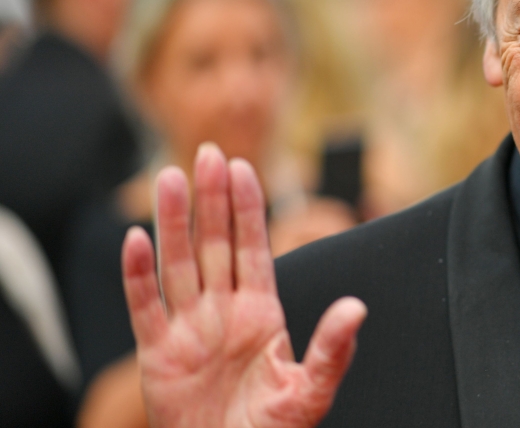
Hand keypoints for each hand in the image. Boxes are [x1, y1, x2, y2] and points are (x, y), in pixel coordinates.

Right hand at [121, 144, 365, 427]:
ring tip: (171, 177)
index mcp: (262, 313)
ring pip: (179, 263)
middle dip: (212, 199)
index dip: (248, 208)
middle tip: (209, 153)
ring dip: (173, 221)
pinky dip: (137, 274)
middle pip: (214, 244)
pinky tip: (135, 239)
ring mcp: (189, 330)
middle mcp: (224, 312)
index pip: (253, 248)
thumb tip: (357, 308)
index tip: (245, 168)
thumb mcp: (309, 393)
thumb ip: (332, 350)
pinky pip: (144, 306)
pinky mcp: (157, 355)